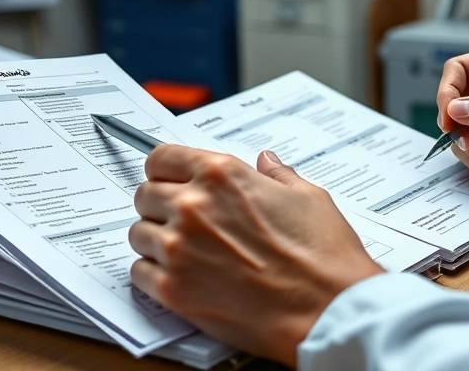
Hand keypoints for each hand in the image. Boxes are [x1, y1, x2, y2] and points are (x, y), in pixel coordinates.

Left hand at [129, 146, 384, 366]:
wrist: (329, 310)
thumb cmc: (324, 257)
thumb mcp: (308, 197)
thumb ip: (277, 175)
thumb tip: (266, 162)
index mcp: (222, 175)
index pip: (162, 158)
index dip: (165, 171)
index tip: (169, 181)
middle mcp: (193, 206)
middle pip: (144, 195)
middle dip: (159, 206)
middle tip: (180, 220)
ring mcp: (180, 249)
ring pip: (138, 234)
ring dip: (156, 241)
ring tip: (185, 252)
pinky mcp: (175, 290)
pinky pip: (139, 274)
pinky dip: (154, 275)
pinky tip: (181, 277)